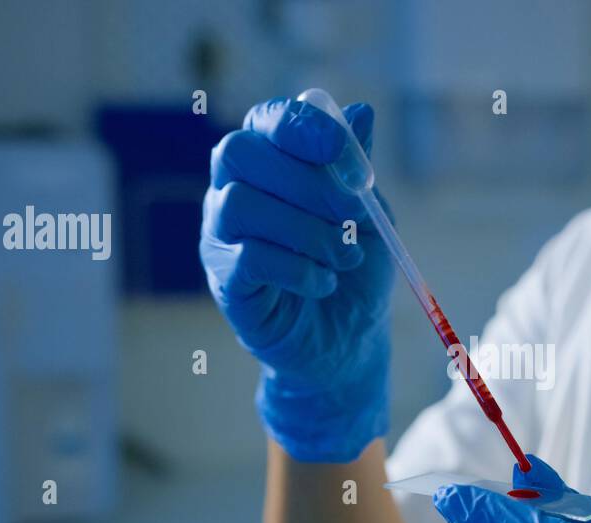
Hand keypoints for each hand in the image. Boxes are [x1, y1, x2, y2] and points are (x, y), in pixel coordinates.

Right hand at [201, 96, 393, 461]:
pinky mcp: (225, 282)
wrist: (348, 340)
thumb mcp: (369, 214)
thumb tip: (361, 114)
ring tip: (343, 258)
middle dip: (304, 180)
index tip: (342, 152)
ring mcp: (222, 237)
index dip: (299, 127)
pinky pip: (248, 259)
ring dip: (306, 230)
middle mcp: (233, 192)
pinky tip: (323, 282)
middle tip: (352, 216)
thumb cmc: (353, 269)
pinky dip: (297, 268)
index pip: (265, 121)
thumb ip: (356, 168)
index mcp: (270, 165)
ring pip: (240, 205)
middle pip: (238, 152)